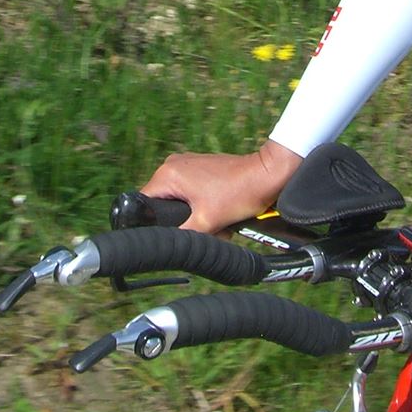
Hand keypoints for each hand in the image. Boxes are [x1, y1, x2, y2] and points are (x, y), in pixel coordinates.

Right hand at [138, 140, 302, 233]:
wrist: (267, 175)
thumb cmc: (240, 193)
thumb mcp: (206, 221)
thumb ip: (181, 234)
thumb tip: (165, 247)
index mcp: (168, 174)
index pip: (144, 203)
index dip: (155, 223)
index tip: (169, 235)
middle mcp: (173, 165)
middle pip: (164, 205)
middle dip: (182, 222)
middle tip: (202, 231)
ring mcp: (188, 165)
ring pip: (181, 202)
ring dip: (197, 218)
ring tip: (217, 226)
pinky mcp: (202, 169)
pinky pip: (193, 193)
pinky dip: (205, 208)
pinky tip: (221, 217)